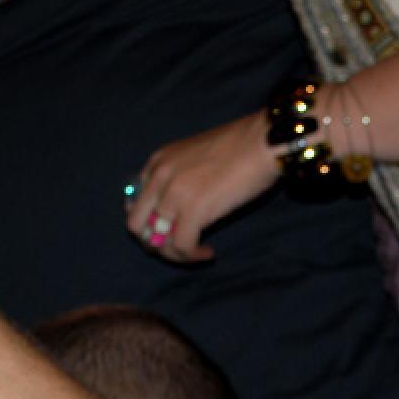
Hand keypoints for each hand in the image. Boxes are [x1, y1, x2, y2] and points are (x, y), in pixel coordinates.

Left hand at [124, 111, 279, 262]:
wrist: (263, 142)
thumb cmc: (241, 149)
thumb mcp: (196, 158)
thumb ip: (180, 178)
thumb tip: (178, 211)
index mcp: (158, 162)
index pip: (134, 203)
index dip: (149, 224)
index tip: (170, 230)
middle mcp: (159, 177)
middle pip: (136, 226)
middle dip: (154, 243)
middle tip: (178, 247)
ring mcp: (174, 193)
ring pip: (157, 241)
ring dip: (175, 254)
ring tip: (196, 252)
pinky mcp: (194, 210)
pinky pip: (182, 246)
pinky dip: (193, 256)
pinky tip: (208, 252)